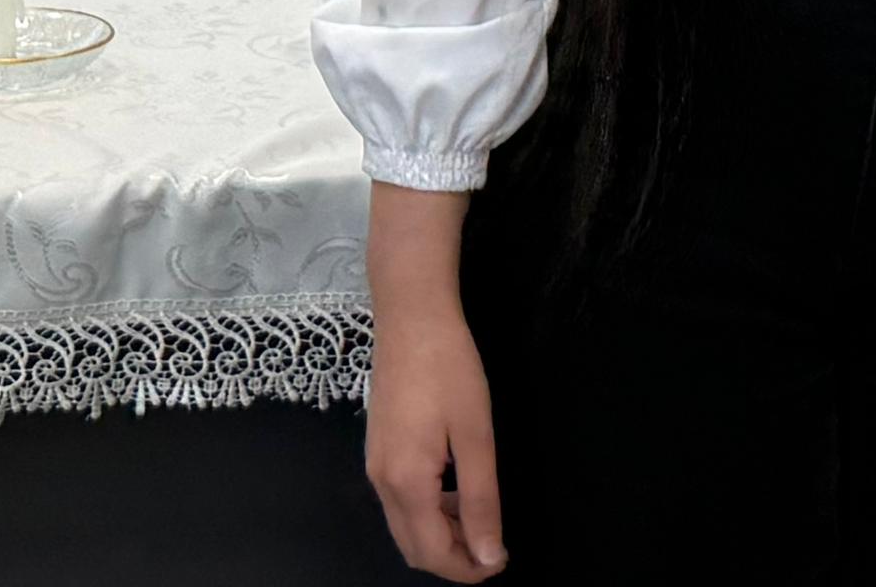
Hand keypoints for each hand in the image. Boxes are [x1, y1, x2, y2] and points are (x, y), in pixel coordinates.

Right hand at [364, 301, 505, 578]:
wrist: (411, 315)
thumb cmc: (449, 369)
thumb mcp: (476, 436)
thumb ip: (481, 501)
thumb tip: (488, 557)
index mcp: (405, 482)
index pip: (433, 552)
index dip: (468, 570)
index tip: (501, 562)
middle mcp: (381, 481)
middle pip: (413, 548)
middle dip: (453, 558)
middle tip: (493, 545)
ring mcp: (374, 464)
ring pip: (404, 526)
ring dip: (441, 535)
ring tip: (479, 516)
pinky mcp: (377, 448)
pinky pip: (399, 501)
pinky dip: (427, 511)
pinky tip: (455, 489)